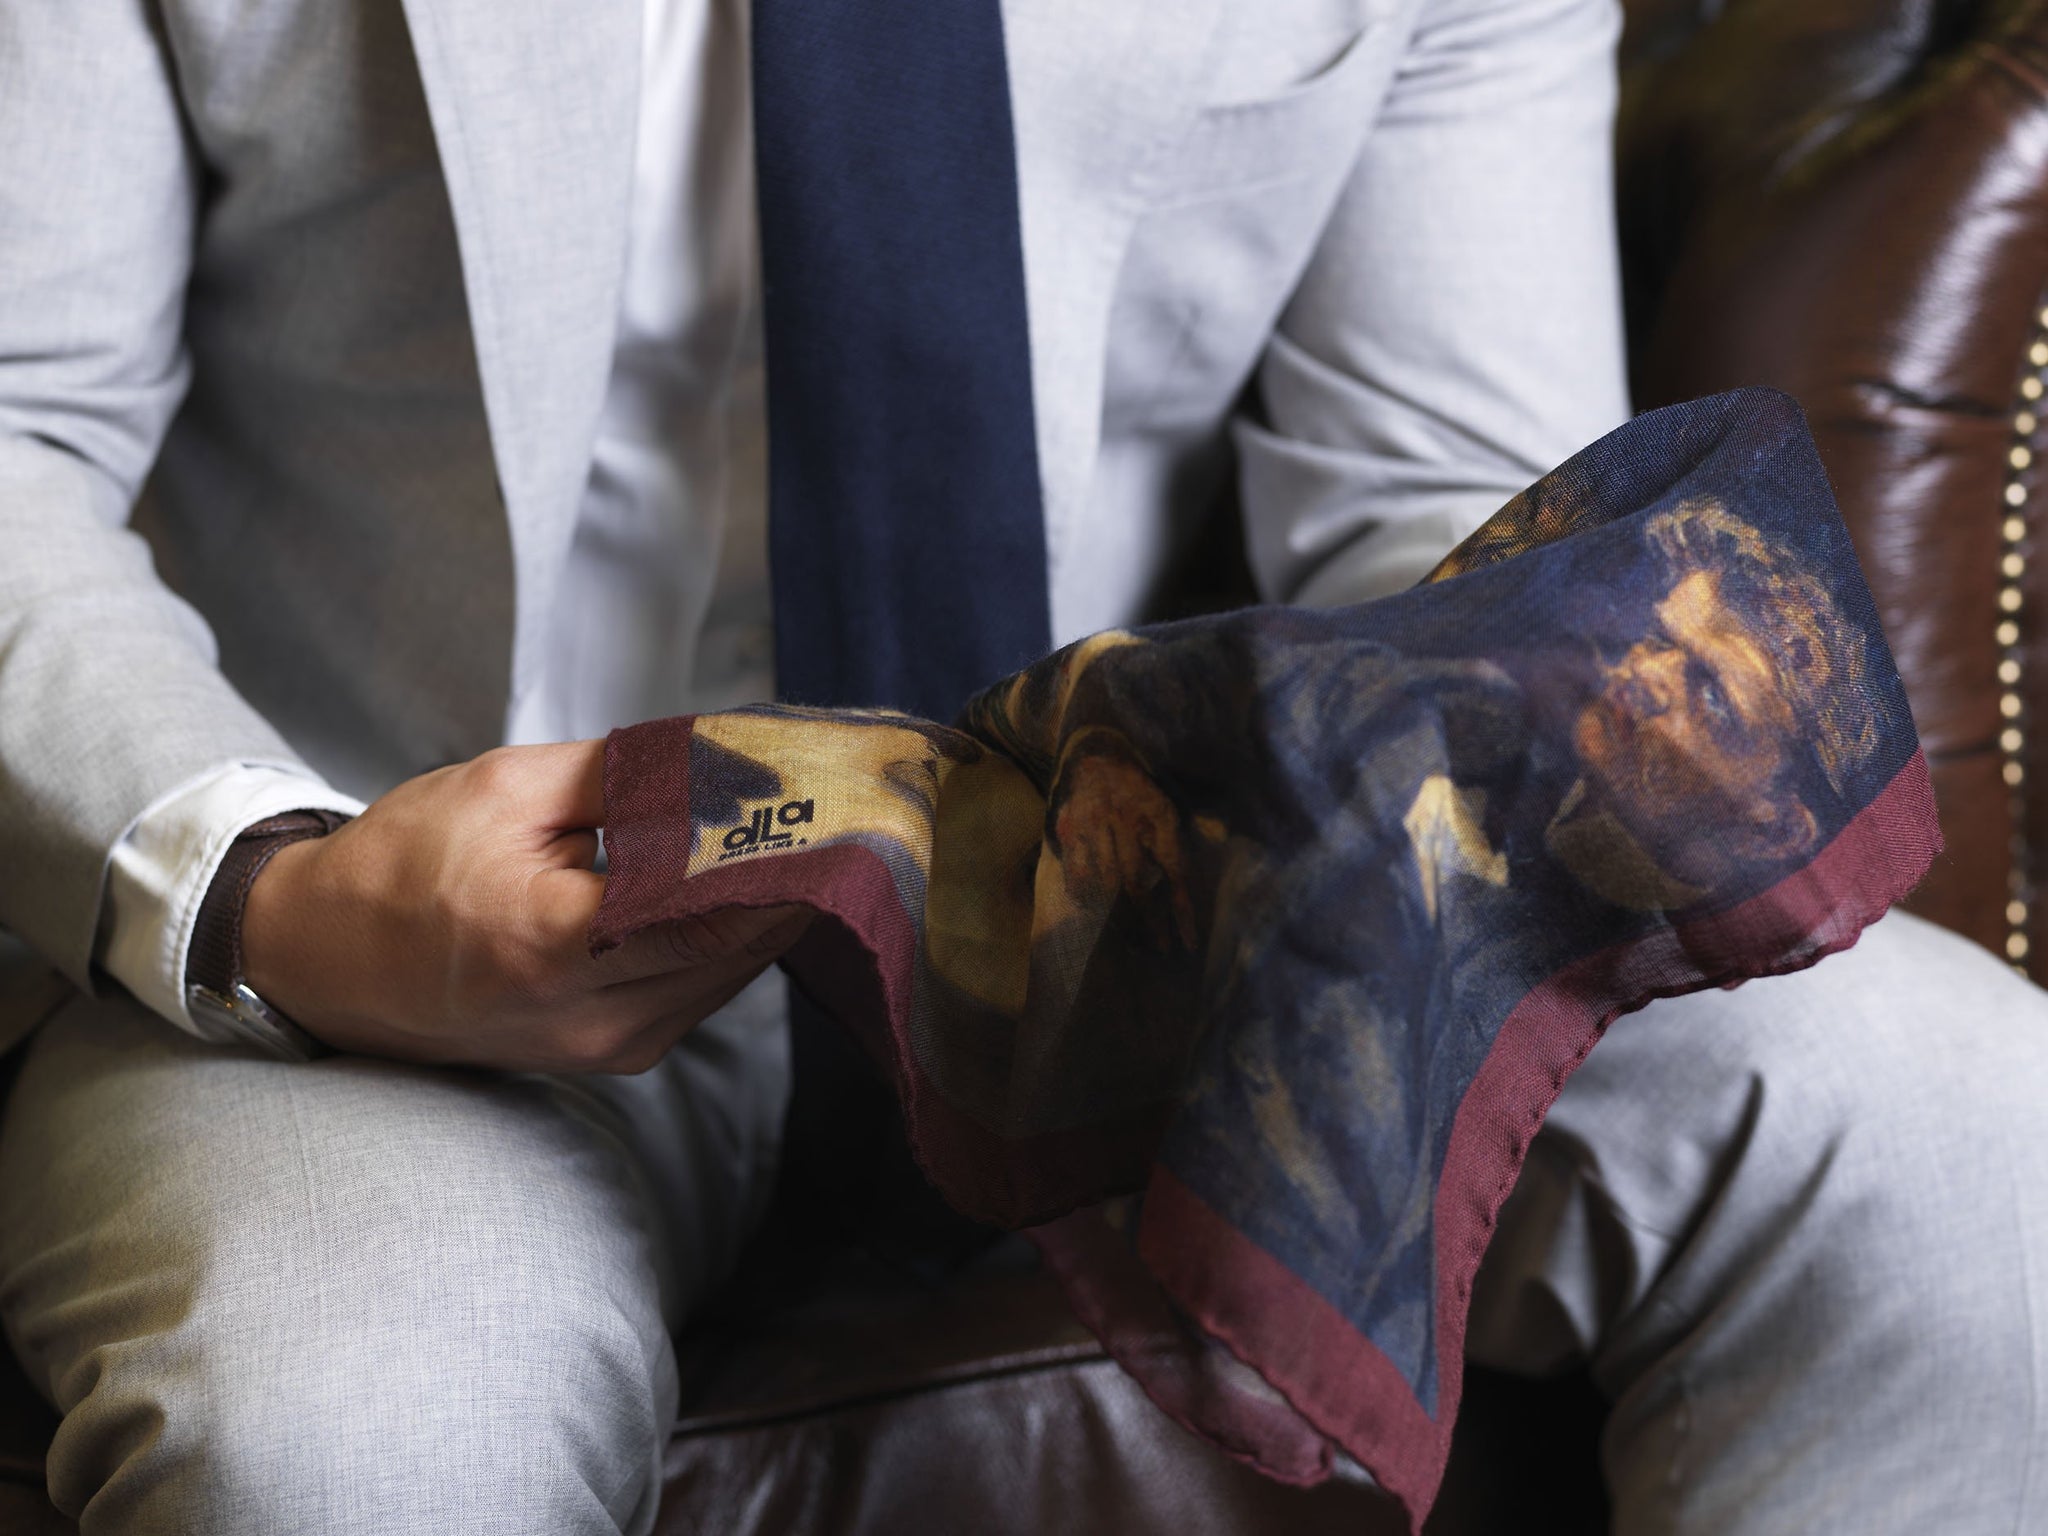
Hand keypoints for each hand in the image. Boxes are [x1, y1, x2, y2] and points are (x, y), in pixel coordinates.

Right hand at [241, 740, 810, 1071]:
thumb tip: (734, 761)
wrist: (326, 959)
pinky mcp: (614, 1054)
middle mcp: (592, 1016)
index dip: (784, 856)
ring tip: (810, 836)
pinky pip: (703, 991)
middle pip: (739, 945)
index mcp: (555, 944)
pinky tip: (752, 883)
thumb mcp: (509, 789)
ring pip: (731, 973)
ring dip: (774, 909)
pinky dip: (733, 938)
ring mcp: (607, 1048)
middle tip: (847, 810)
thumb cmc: (405, 863)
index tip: (835, 805)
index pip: (712, 909)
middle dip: (797, 876)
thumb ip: (630, 777)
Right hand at [1052, 750, 1195, 948]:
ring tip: (1132, 940)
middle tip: (1160, 949)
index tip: (1188, 944)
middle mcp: (1125, 821)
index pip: (1175, 871)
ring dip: (1118, 916)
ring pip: (1106, 883)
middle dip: (1150, 923)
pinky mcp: (1070, 830)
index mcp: (1157, 813)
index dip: (1181, 912)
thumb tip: (1215, 845)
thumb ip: (1192, 822)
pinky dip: (1084, 895)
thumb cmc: (1137, 778)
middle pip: (1138, 884)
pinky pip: (1076, 871)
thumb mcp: (1171, 795)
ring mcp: (1094, 826)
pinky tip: (1092, 911)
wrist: (1094, 747)